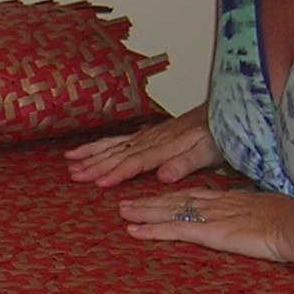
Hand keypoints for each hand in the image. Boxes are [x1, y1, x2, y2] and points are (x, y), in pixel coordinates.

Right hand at [66, 104, 221, 187]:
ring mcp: (148, 135)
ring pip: (114, 145)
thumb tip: (164, 175)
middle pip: (118, 154)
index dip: (117, 173)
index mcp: (165, 146)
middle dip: (94, 165)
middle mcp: (152, 139)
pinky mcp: (148, 134)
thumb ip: (185, 163)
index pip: (136, 162)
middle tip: (73, 175)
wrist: (224, 110)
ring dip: (91, 154)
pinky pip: (119, 139)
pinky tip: (88, 149)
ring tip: (69, 162)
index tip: (98, 183)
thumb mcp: (208, 152)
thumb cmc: (219, 134)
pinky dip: (101, 144)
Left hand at [118, 182, 293, 262]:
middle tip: (127, 203)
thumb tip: (256, 220)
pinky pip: (172, 230)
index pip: (194, 195)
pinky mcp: (207, 232)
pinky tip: (133, 232)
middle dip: (150, 201)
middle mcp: (215, 204)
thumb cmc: (290, 221)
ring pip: (168, 211)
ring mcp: (209, 216)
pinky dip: (151, 230)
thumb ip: (254, 215)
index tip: (157, 196)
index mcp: (230, 199)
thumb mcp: (268, 213)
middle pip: (175, 200)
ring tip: (123, 213)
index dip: (173, 196)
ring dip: (143, 212)